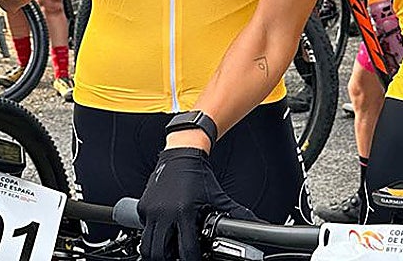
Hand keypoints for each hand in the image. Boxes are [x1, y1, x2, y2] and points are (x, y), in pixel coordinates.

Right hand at [139, 148, 255, 260]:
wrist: (182, 152)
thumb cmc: (198, 175)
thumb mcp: (218, 197)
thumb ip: (238, 215)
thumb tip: (259, 227)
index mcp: (185, 212)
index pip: (186, 250)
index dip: (191, 258)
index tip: (194, 257)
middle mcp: (165, 213)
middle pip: (160, 253)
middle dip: (170, 258)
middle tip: (179, 254)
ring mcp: (151, 210)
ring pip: (147, 245)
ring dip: (158, 250)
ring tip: (170, 247)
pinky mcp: (142, 206)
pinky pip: (143, 229)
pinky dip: (152, 234)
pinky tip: (164, 229)